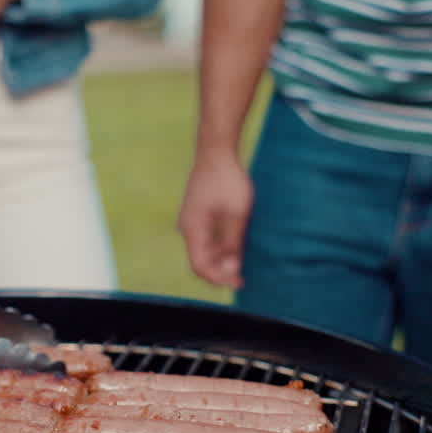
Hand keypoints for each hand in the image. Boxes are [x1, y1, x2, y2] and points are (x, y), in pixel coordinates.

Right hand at [178, 148, 252, 288]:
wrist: (216, 151)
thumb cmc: (227, 180)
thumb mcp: (236, 215)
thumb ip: (233, 244)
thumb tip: (232, 268)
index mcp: (192, 229)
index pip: (200, 266)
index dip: (219, 278)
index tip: (239, 281)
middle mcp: (187, 228)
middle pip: (200, 260)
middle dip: (220, 271)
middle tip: (243, 276)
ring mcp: (191, 221)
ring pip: (204, 250)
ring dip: (221, 259)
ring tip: (243, 262)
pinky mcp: (198, 215)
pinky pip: (207, 238)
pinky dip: (220, 247)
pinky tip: (236, 246)